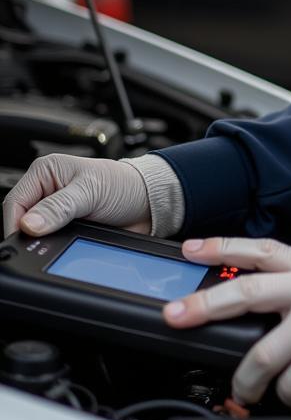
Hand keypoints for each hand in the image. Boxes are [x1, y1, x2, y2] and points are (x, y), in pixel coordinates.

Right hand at [2, 154, 150, 236]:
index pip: (15, 202)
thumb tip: (29, 224)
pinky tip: (64, 247)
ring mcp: (54, 211)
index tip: (23, 241)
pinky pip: (49, 243)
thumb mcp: (91, 191)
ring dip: (43, 243)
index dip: (15, 224)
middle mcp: (47, 190)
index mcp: (46, 171)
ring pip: (34, 234)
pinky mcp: (63, 227)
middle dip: (29, 235)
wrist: (148, 202)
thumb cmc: (125, 184)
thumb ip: (59, 207)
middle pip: (21, 220)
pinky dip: (53, 248)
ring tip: (60, 243)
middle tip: (44, 245)